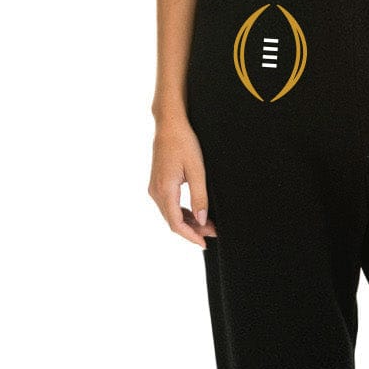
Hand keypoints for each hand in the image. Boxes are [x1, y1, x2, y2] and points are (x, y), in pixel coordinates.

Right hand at [148, 119, 218, 248]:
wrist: (169, 125)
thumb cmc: (184, 143)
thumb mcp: (197, 170)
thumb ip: (199, 197)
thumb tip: (202, 221)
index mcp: (165, 190)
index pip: (176, 223)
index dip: (191, 236)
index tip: (204, 243)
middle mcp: (156, 191)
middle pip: (172, 221)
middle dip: (192, 230)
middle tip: (213, 232)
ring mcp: (155, 188)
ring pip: (170, 214)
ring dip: (188, 222)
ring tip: (208, 225)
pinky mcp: (157, 184)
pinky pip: (168, 205)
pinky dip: (181, 213)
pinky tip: (195, 214)